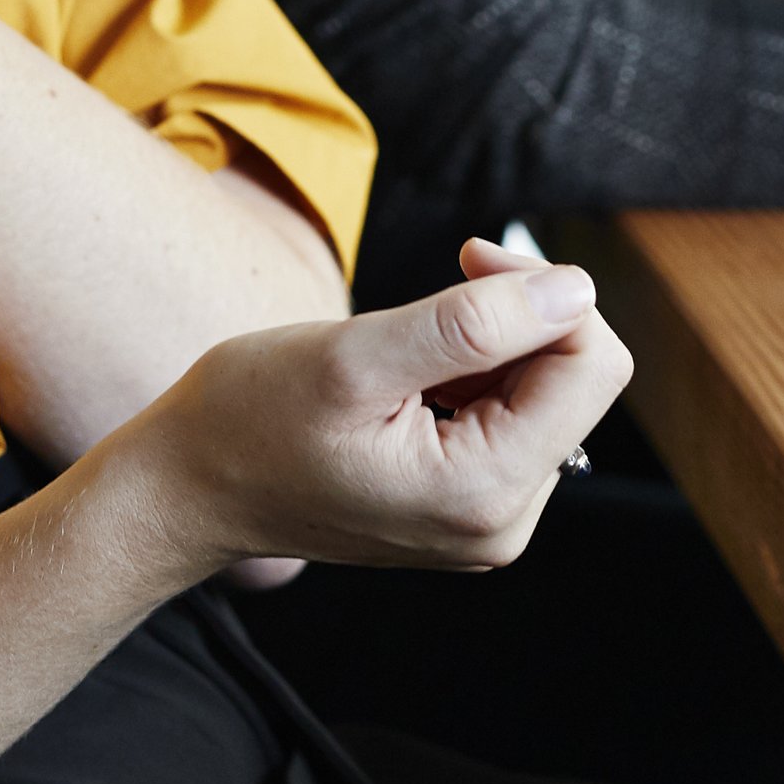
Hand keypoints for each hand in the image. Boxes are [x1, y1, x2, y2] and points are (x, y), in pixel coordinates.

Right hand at [108, 236, 629, 585]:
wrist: (190, 486)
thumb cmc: (249, 419)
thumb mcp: (355, 356)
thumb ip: (473, 323)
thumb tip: (575, 288)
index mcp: (483, 493)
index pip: (592, 367)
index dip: (543, 291)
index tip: (468, 259)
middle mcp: (502, 523)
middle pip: (576, 381)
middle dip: (517, 318)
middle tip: (435, 289)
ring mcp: (487, 522)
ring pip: (545, 394)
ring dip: (489, 346)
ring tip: (404, 351)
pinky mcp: (468, 507)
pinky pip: (510, 418)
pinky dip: (472, 376)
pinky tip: (409, 379)